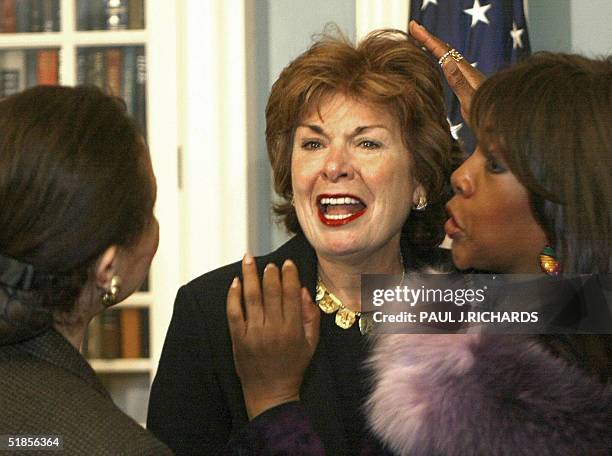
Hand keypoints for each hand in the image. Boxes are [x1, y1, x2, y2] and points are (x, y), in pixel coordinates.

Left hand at [227, 254, 319, 419]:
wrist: (271, 394)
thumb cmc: (293, 367)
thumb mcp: (311, 344)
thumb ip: (311, 317)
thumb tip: (304, 291)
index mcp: (292, 329)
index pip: (291, 294)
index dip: (289, 276)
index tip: (287, 263)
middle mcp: (273, 329)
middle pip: (271, 292)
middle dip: (270, 273)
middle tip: (270, 263)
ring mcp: (253, 333)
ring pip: (251, 297)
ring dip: (250, 275)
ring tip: (249, 259)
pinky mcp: (238, 338)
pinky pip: (234, 312)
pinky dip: (233, 295)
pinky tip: (236, 282)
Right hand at [409, 20, 485, 122]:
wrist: (503, 123)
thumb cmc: (487, 114)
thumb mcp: (470, 100)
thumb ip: (458, 82)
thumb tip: (447, 61)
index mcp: (464, 72)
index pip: (443, 50)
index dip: (428, 38)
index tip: (414, 26)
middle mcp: (466, 70)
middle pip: (445, 49)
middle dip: (428, 37)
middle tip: (413, 26)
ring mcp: (468, 76)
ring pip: (448, 55)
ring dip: (434, 46)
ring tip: (422, 38)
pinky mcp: (468, 83)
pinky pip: (451, 64)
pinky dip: (441, 57)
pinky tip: (441, 59)